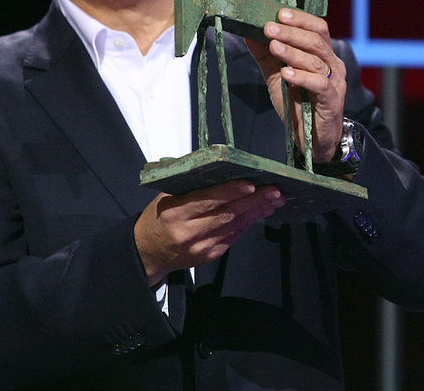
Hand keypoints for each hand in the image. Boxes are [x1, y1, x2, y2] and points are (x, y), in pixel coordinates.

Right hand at [134, 180, 284, 285]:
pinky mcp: (209, 255)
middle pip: (227, 214)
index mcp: (175, 212)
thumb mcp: (166, 196)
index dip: (230, 192)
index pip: (207, 200)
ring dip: (257, 211)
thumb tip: (223, 168)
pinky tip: (261, 211)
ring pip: (234, 225)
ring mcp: (200, 246)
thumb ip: (192, 185)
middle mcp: (188, 231)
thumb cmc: (159, 216)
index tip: (251, 184)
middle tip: (275, 190)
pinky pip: (233, 236)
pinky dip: (248, 222)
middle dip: (254, 201)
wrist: (148, 252)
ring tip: (275, 199)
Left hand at [245, 7, 345, 162]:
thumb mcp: (278, 77)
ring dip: (292, 51)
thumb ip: (266, 56)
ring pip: (316, 60)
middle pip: (316, 40)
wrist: (314, 140)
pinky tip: (286, 73)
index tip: (279, 12)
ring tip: (274, 46)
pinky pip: (320, 84)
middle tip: (269, 27)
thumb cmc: (299, 105)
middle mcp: (333, 64)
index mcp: (323, 55)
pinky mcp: (333, 100)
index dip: (301, 18)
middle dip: (291, 32)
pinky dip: (302, 77)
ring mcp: (335, 82)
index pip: (318, 28)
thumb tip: (248, 33)